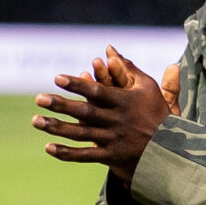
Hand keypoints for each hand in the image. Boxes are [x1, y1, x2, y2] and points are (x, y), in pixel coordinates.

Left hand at [32, 47, 173, 180]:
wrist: (169, 149)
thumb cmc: (156, 113)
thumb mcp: (147, 87)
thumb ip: (127, 68)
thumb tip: (109, 48)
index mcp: (124, 101)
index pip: (97, 91)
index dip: (78, 85)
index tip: (57, 78)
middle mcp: (116, 120)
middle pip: (84, 112)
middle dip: (61, 105)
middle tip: (38, 99)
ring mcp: (112, 139)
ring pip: (80, 134)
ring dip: (56, 128)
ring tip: (35, 121)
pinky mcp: (109, 156)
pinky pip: (85, 156)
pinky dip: (66, 153)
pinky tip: (48, 147)